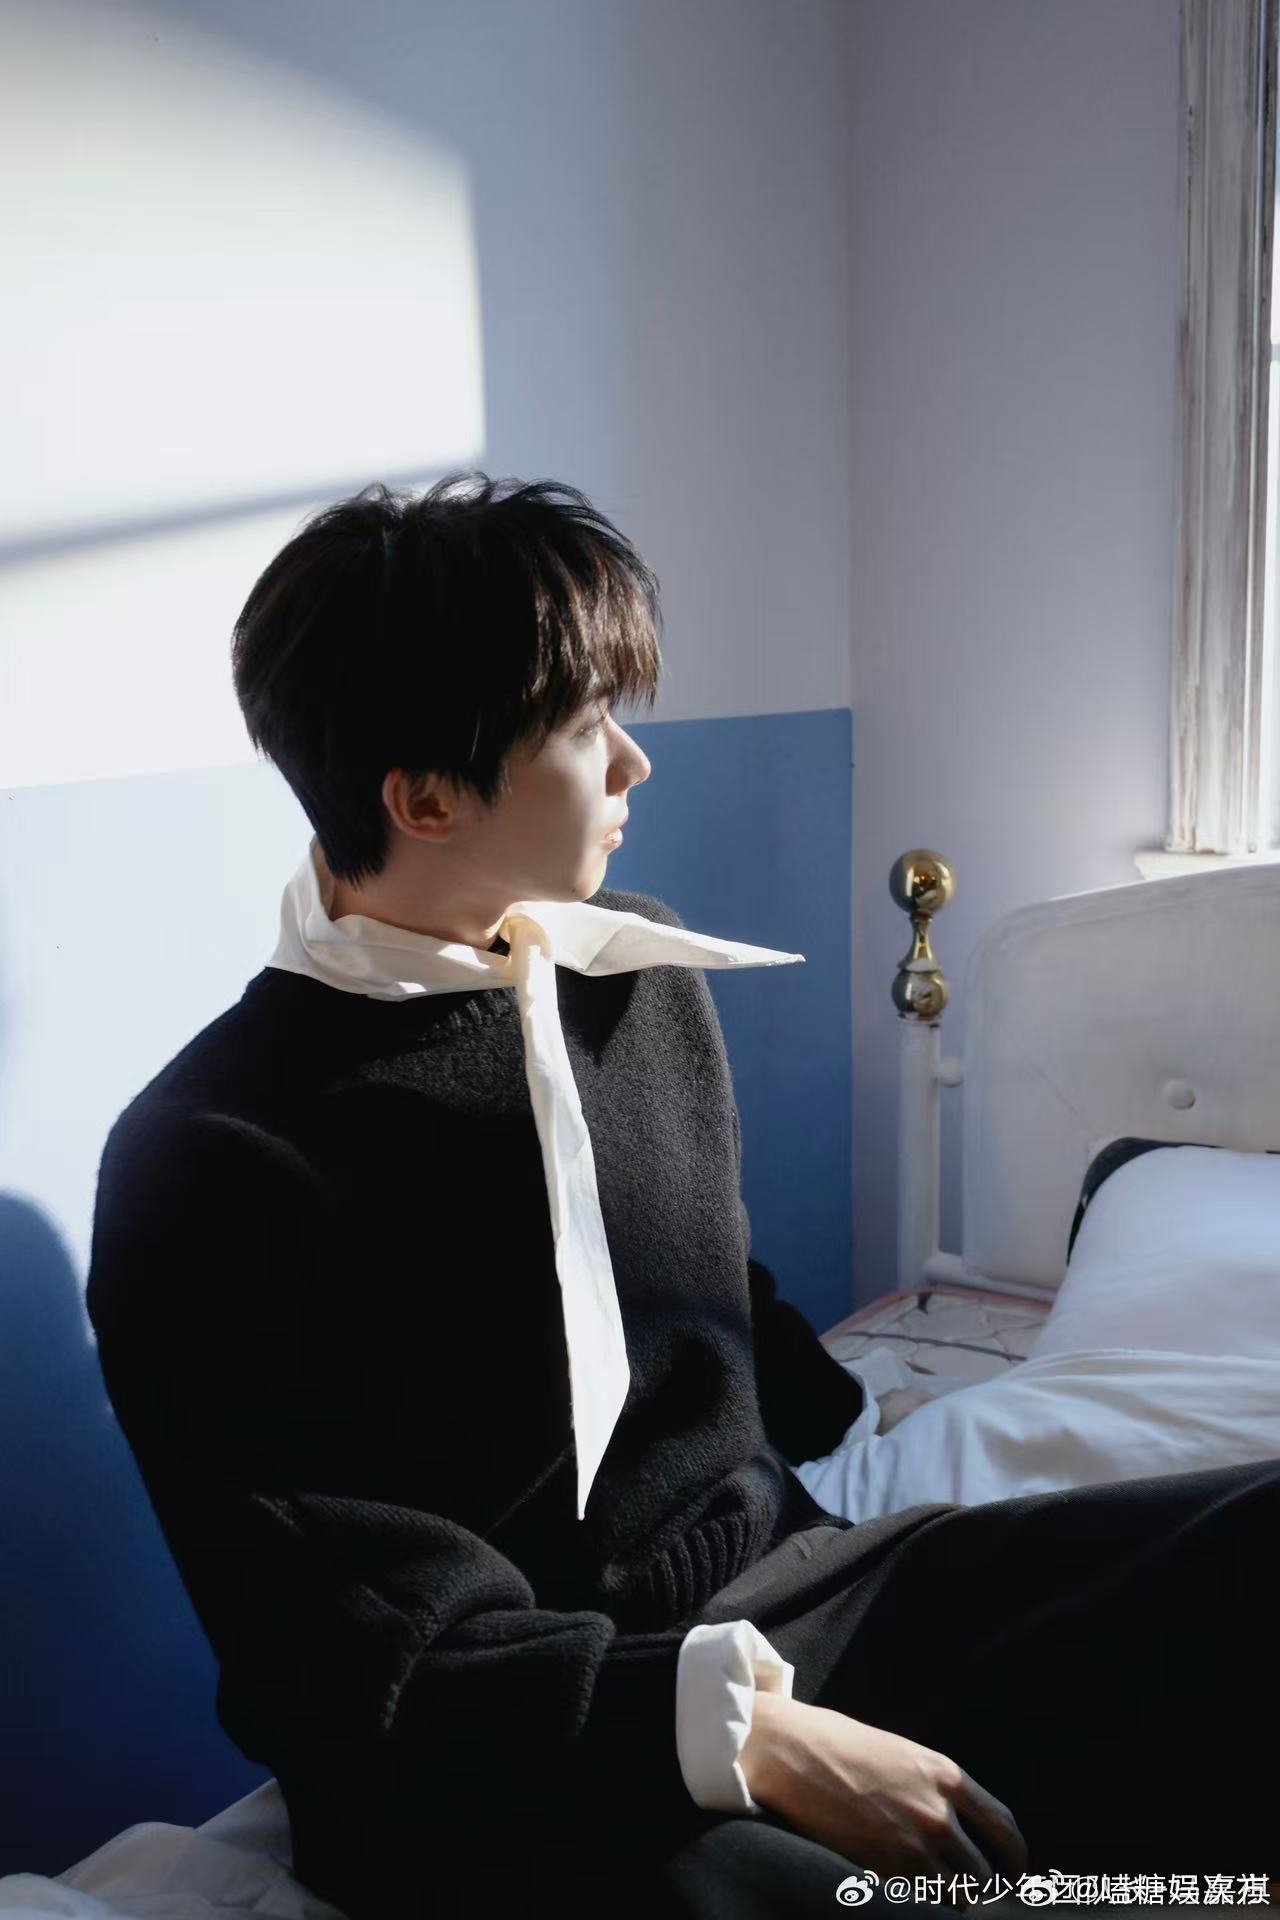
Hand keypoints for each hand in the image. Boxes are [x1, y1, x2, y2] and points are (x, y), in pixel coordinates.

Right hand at [740, 1693, 1026, 1893]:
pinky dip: (923, 1903)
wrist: (797, 1753)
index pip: (1004, 1827)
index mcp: (946, 1776)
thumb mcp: (904, 1755)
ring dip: (955, 1901)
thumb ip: (935, 1788)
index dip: (1017, 1858)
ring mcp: (912, 1844)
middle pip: (984, 1872)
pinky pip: (920, 1899)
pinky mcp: (884, 1868)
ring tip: (945, 1897)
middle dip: (986, 1890)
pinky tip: (913, 1895)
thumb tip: (957, 1822)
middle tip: (981, 1898)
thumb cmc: (844, 1746)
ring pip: (956, 1894)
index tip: (1016, 1874)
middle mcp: (938, 1813)